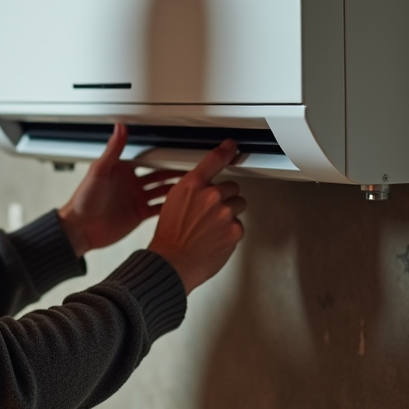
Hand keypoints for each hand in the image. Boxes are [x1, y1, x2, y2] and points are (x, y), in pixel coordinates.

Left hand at [57, 124, 182, 256]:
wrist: (80, 228)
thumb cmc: (83, 200)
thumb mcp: (99, 171)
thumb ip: (113, 149)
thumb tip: (120, 127)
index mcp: (123, 170)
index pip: (148, 159)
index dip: (163, 156)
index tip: (178, 150)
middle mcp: (132, 184)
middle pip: (159, 174)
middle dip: (175, 171)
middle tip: (193, 168)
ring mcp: (136, 199)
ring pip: (162, 191)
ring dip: (176, 188)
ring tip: (193, 185)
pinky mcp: (139, 215)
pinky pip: (158, 209)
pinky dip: (170, 206)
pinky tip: (182, 204)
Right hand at [149, 139, 246, 292]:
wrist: (172, 262)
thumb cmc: (169, 236)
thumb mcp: (173, 202)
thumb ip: (193, 191)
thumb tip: (206, 187)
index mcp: (192, 186)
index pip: (213, 161)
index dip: (225, 151)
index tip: (232, 146)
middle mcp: (210, 196)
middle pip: (232, 187)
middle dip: (225, 197)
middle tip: (210, 212)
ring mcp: (225, 213)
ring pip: (238, 205)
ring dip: (230, 213)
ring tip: (212, 227)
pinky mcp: (235, 230)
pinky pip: (239, 225)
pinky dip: (230, 231)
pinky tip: (215, 238)